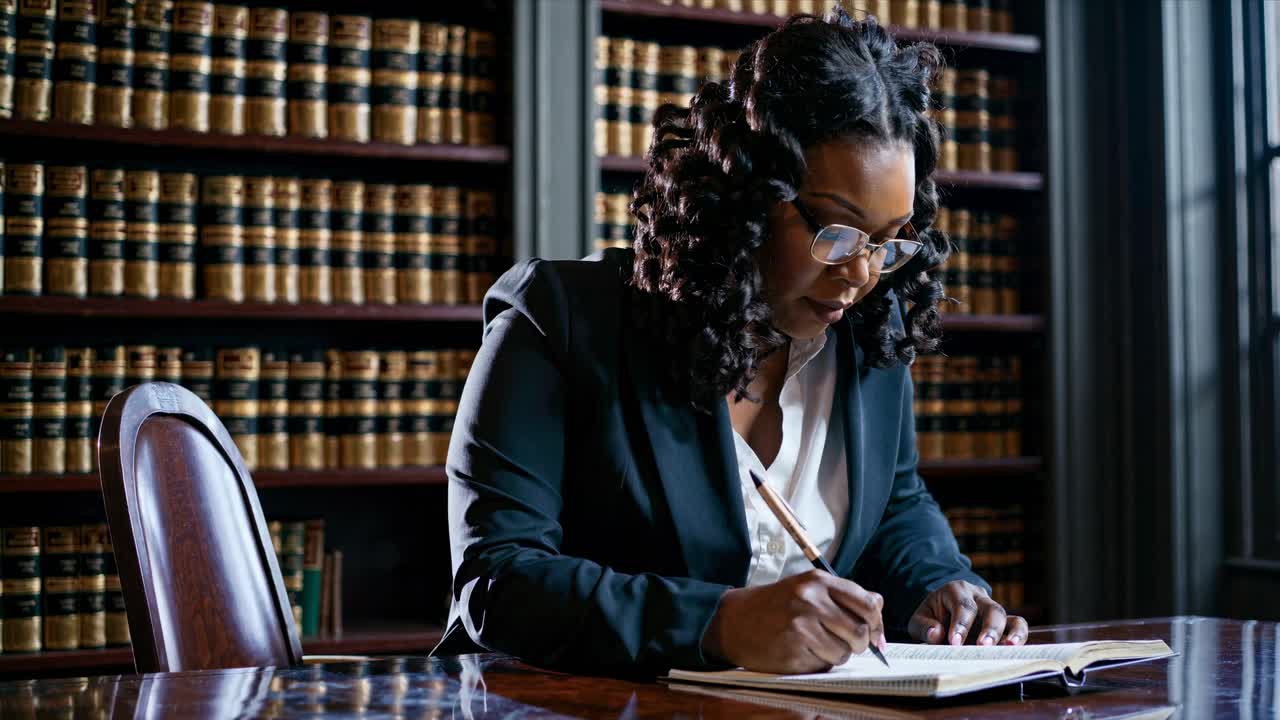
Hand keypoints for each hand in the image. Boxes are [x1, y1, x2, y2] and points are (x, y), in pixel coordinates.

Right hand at [701, 570, 886, 673]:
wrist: (733, 621)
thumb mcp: (807, 588)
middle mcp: (810, 601)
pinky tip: (802, 651)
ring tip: (818, 645)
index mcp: (817, 581)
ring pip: (843, 652)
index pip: (866, 603)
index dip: (876, 623)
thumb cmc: (774, 605)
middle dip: (859, 643)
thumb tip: (878, 605)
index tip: (875, 634)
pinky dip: (818, 663)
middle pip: (859, 631)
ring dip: (837, 655)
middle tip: (848, 644)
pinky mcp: (792, 651)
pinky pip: (823, 665)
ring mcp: (801, 627)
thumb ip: (843, 595)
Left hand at [907, 580, 1027, 645]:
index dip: (961, 624)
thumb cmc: (931, 618)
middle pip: (991, 608)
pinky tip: (1015, 650)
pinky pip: (1017, 625)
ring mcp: (992, 608)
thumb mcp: (919, 620)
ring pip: (1007, 616)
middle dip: (989, 628)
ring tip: (1008, 648)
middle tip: (983, 646)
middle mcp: (978, 596)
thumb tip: (936, 634)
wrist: (941, 614)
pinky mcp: (1002, 622)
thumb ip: (924, 626)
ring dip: (1010, 633)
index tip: (955, 642)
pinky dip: (1019, 636)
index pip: (963, 606)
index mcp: (955, 591)